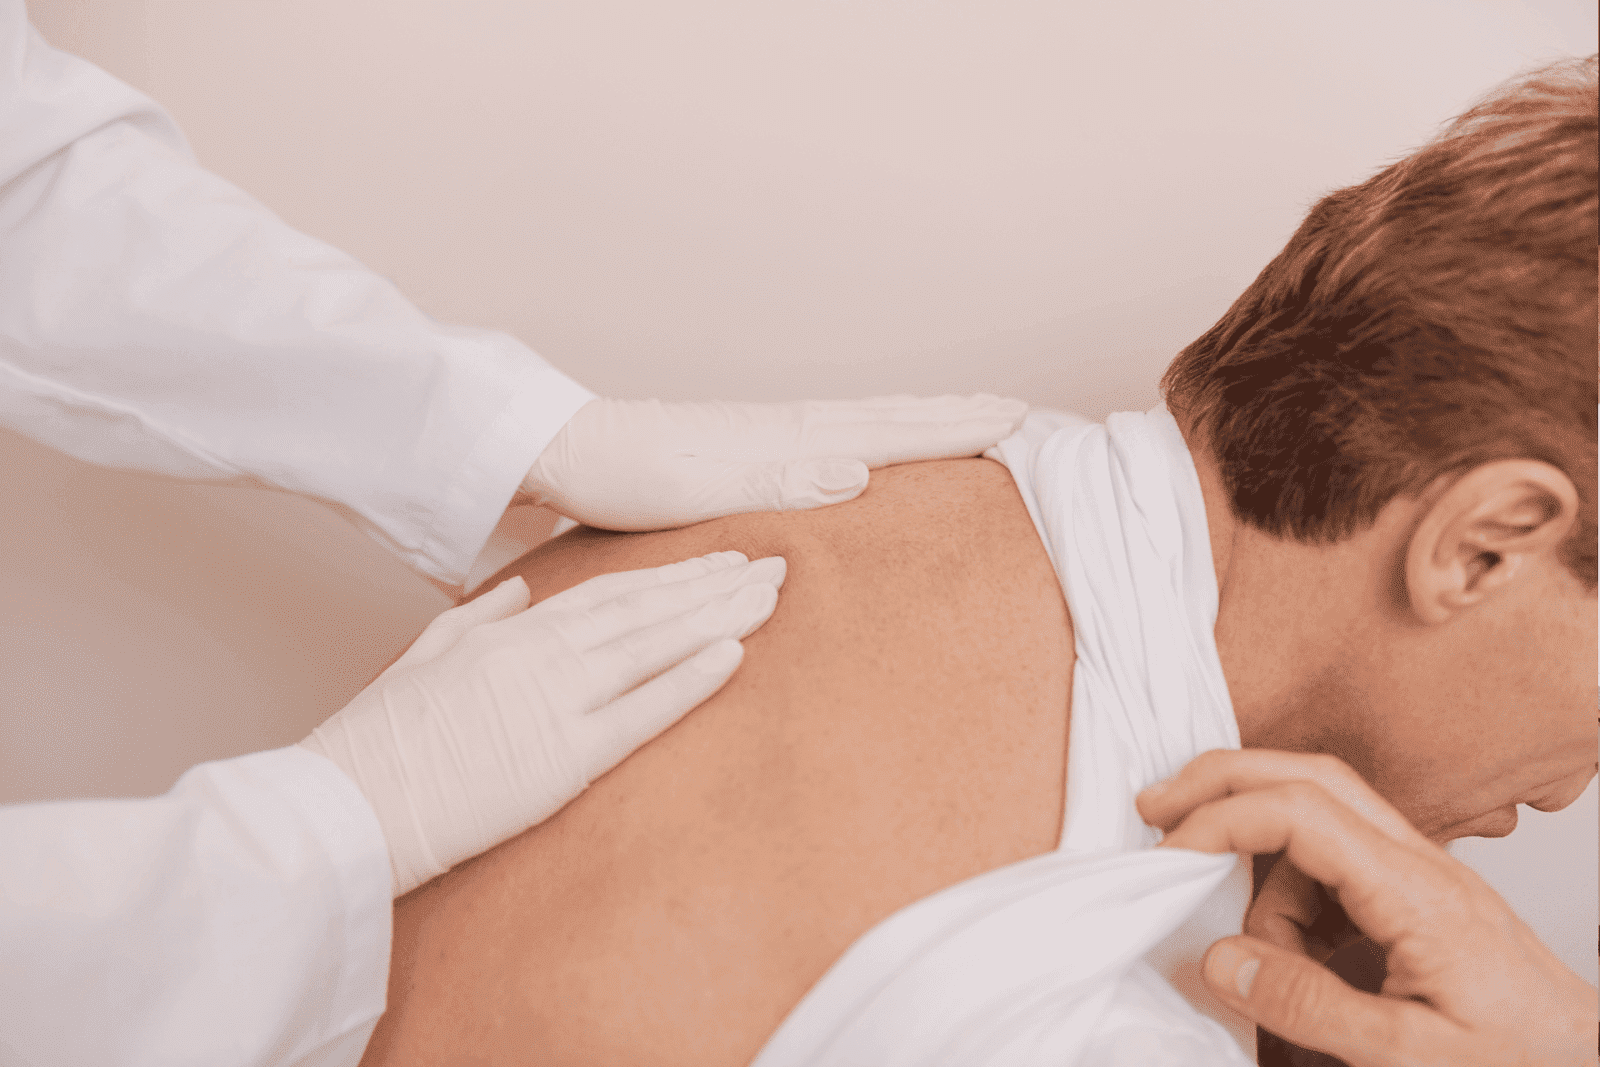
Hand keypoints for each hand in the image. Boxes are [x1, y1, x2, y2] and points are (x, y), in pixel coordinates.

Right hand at [301, 551, 783, 895]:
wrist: (342, 803)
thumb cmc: (374, 742)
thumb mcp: (422, 658)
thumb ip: (477, 618)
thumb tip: (520, 588)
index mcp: (509, 633)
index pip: (609, 593)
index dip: (669, 577)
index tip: (716, 563)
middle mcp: (539, 654)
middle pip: (645, 608)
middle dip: (713, 585)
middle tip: (771, 564)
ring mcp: (554, 702)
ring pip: (653, 645)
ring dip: (717, 617)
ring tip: (770, 594)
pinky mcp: (562, 759)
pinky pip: (642, 713)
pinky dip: (690, 679)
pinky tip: (735, 654)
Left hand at [521, 394, 1026, 529]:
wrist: (570, 451)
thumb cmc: (625, 477)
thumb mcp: (698, 491)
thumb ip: (780, 482)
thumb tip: (861, 471)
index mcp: (787, 441)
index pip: (891, 432)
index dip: (957, 428)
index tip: (1018, 421)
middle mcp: (788, 430)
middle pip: (892, 417)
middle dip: (958, 414)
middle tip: (1023, 410)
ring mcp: (772, 433)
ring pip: (870, 419)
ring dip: (926, 416)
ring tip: (971, 412)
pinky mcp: (753, 445)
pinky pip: (840, 430)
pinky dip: (879, 427)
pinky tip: (879, 435)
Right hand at [1136, 750, 1598, 1066]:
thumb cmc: (1524, 1064)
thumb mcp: (1413, 1058)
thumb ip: (1312, 1007)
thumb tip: (1219, 958)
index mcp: (1418, 893)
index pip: (1302, 810)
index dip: (1221, 819)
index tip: (1169, 857)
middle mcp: (1420, 865)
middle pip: (1308, 776)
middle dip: (1224, 782)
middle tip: (1157, 811)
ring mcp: (1418, 876)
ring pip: (1313, 823)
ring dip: (1262, 874)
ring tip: (1261, 964)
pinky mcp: (1413, 899)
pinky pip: (1331, 871)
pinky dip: (1290, 902)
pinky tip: (1294, 961)